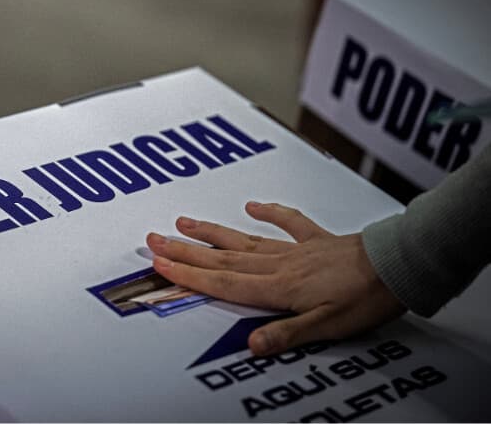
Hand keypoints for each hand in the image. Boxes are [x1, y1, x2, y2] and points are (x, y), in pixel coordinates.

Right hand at [146, 202, 405, 355]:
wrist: (398, 266)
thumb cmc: (365, 299)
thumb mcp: (327, 328)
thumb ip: (287, 334)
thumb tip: (252, 345)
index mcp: (277, 288)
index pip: (223, 283)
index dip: (189, 275)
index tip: (160, 265)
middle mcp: (278, 265)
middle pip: (222, 259)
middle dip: (185, 251)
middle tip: (153, 240)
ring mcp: (295, 250)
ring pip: (243, 241)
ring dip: (211, 233)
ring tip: (182, 223)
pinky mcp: (315, 240)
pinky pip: (288, 223)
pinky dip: (270, 214)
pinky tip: (254, 206)